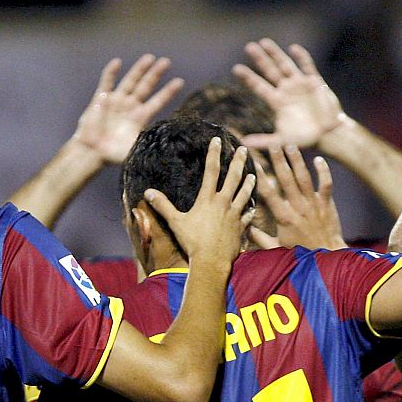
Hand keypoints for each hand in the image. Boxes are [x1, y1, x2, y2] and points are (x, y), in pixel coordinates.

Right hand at [71, 55, 183, 164]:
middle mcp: (130, 106)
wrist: (91, 152)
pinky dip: (111, 73)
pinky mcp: (101, 99)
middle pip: (145, 86)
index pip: (158, 101)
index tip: (180, 81)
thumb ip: (148, 145)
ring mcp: (116, 101)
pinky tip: (117, 62)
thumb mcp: (136, 150)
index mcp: (140, 117)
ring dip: (139, 69)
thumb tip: (168, 148)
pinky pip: (106, 82)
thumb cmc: (113, 155)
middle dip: (155, 74)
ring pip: (130, 81)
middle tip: (166, 62)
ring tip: (149, 58)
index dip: (168, 91)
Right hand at [141, 137, 255, 274]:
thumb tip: (148, 192)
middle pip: (233, 177)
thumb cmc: (192, 242)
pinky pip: (248, 217)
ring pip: (244, 194)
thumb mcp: (175, 222)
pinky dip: (251, 211)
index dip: (214, 153)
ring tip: (253, 174)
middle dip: (238, 161)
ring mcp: (234, 215)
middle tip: (243, 149)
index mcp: (207, 199)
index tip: (218, 140)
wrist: (211, 261)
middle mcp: (223, 203)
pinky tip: (253, 208)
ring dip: (248, 183)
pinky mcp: (240, 228)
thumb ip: (163, 206)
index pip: (211, 170)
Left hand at [233, 39, 345, 149]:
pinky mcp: (314, 82)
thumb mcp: (282, 141)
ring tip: (264, 42)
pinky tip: (293, 48)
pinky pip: (307, 66)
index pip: (259, 87)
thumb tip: (243, 143)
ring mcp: (300, 84)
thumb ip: (264, 141)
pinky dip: (301, 57)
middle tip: (248, 47)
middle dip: (260, 59)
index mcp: (277, 102)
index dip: (248, 77)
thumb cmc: (306, 139)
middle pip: (270, 71)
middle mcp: (286, 90)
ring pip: (285, 65)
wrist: (329, 134)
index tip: (236, 68)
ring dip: (276, 54)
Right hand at [247, 144, 346, 249]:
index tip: (253, 163)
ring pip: (304, 177)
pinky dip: (323, 171)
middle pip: (286, 179)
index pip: (269, 193)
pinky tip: (318, 159)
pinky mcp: (326, 203)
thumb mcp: (275, 248)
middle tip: (273, 144)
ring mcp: (313, 204)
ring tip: (290, 145)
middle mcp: (298, 207)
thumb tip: (243, 227)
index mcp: (284, 217)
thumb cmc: (300, 254)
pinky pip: (325, 184)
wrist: (327, 257)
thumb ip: (258, 237)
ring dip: (297, 160)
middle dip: (279, 160)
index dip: (261, 177)